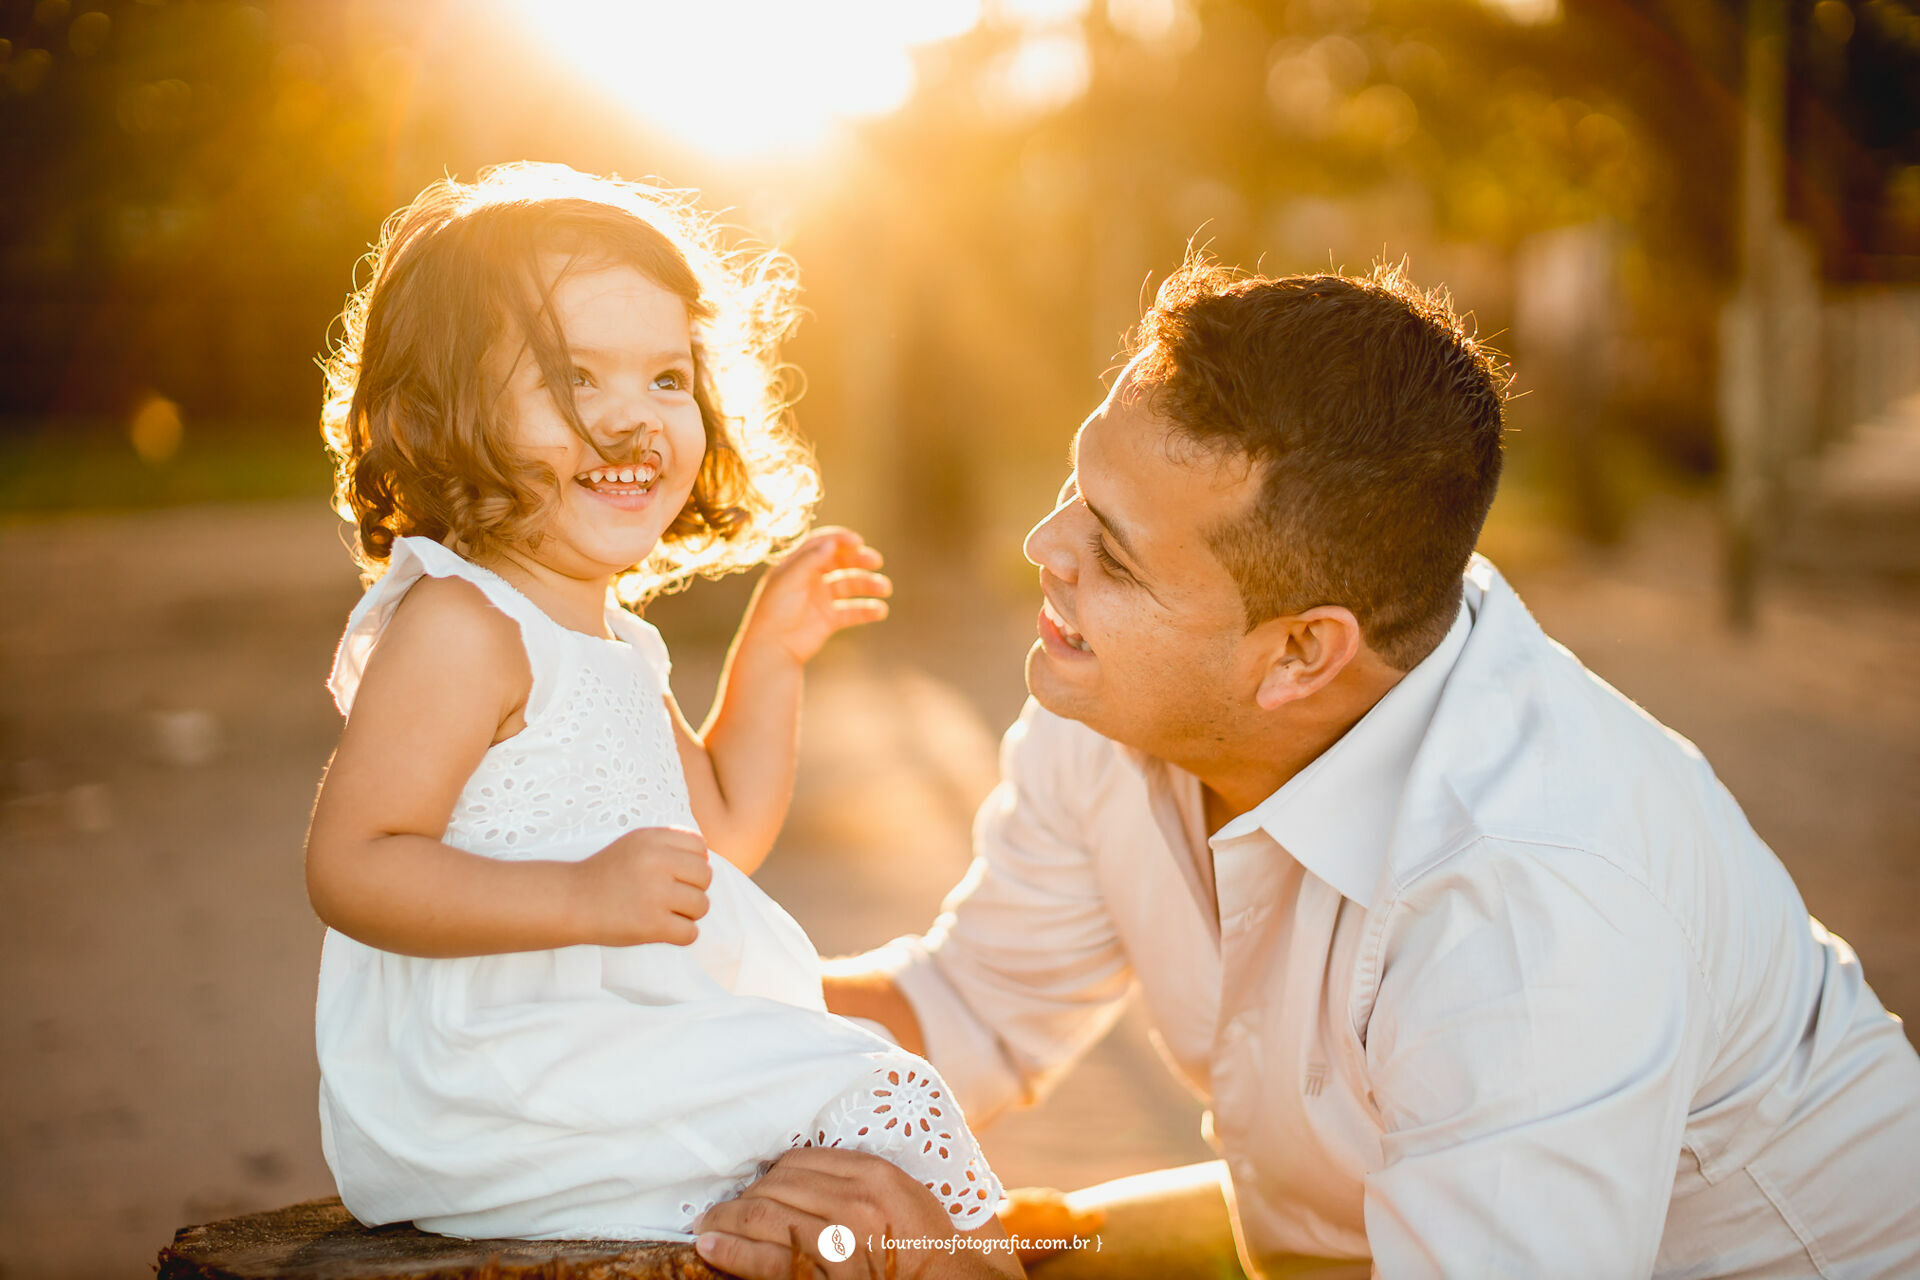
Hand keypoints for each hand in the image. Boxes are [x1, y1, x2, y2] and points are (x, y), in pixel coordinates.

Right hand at [570, 826, 710, 946]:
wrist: (570, 901)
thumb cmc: (606, 875)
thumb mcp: (635, 845)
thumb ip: (668, 846)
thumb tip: (708, 861)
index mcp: (653, 839)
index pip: (700, 847)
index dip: (693, 863)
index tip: (675, 874)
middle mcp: (657, 862)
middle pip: (705, 876)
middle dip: (693, 889)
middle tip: (670, 897)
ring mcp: (655, 894)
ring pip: (702, 905)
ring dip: (687, 914)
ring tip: (663, 913)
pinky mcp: (652, 925)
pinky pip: (691, 933)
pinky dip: (680, 935)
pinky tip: (661, 929)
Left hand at [694, 1147, 1020, 1278]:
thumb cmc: (925, 1248)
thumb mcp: (900, 1198)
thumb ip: (856, 1183)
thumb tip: (791, 1176)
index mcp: (876, 1175)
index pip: (799, 1160)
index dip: (767, 1175)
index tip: (753, 1188)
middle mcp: (859, 1201)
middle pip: (777, 1185)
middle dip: (743, 1198)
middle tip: (720, 1211)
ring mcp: (846, 1240)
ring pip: (767, 1215)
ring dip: (728, 1221)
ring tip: (709, 1227)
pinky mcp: (835, 1275)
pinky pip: (772, 1260)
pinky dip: (734, 1251)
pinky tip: (711, 1246)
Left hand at [743, 528, 891, 664]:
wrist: (770, 649)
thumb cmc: (773, 611)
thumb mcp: (788, 580)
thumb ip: (810, 560)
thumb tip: (832, 542)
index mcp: (796, 564)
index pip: (822, 544)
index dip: (840, 539)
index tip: (858, 541)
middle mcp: (810, 579)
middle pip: (840, 562)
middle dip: (859, 559)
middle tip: (875, 561)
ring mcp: (820, 599)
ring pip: (850, 585)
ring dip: (868, 584)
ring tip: (885, 587)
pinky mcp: (829, 619)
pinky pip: (852, 611)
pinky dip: (867, 610)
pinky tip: (880, 611)